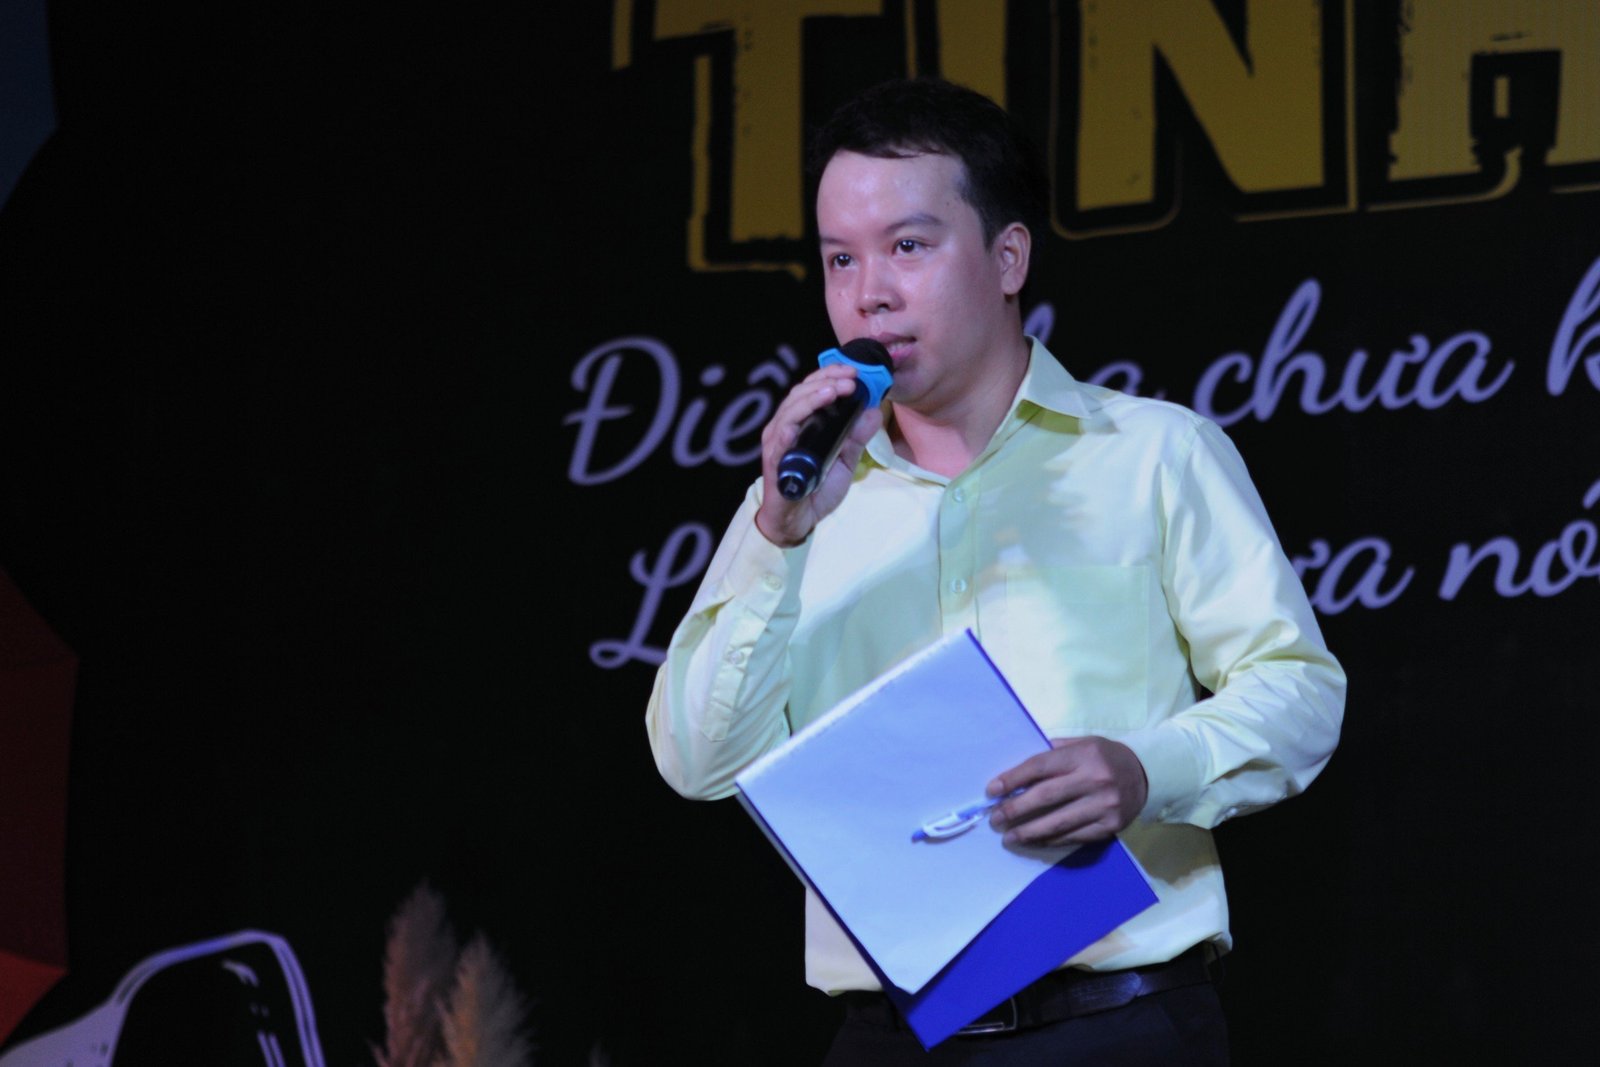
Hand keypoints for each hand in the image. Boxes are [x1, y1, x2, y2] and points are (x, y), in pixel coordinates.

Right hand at [754, 364, 882, 546]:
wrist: (799, 520)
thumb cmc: (817, 488)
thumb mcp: (845, 460)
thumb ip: (857, 436)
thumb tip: (874, 411)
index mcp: (802, 422)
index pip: (812, 389)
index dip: (831, 375)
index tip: (854, 371)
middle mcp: (786, 426)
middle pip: (801, 393)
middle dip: (826, 381)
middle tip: (851, 378)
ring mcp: (778, 443)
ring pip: (790, 410)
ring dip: (812, 398)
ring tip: (834, 390)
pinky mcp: (774, 462)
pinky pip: (778, 442)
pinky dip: (788, 429)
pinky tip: (801, 420)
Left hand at [986, 737, 1147, 846]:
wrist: (1146, 775)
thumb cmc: (1105, 757)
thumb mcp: (1083, 743)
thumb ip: (1054, 752)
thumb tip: (1018, 769)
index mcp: (1084, 755)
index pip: (1040, 767)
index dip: (1013, 779)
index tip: (992, 790)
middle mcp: (1095, 780)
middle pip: (1045, 796)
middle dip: (1015, 809)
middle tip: (995, 818)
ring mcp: (1104, 806)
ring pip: (1058, 822)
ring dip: (1029, 831)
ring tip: (1008, 837)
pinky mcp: (1110, 826)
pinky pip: (1074, 836)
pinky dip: (1050, 840)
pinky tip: (1034, 841)